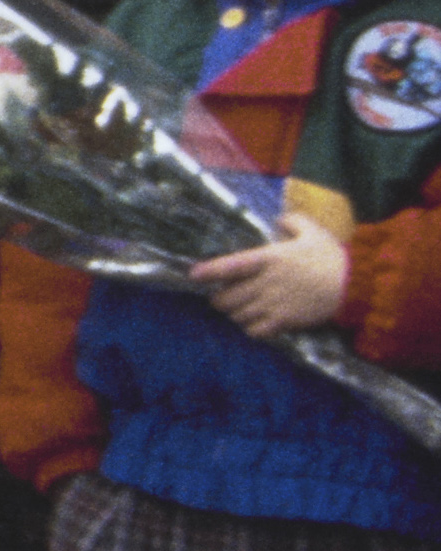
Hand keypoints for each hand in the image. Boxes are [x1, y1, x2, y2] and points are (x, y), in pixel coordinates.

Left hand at [196, 212, 350, 337]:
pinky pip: (256, 331)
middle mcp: (266, 283)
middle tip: (221, 296)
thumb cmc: (333, 256)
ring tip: (237, 310)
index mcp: (269, 259)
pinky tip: (254, 324)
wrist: (357, 285)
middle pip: (226, 297)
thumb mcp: (313, 231)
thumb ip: (293, 222)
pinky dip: (250, 329)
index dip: (208, 272)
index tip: (194, 275)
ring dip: (234, 314)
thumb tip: (280, 219)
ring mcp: (274, 304)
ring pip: (237, 315)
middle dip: (220, 298)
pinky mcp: (285, 322)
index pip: (229, 266)